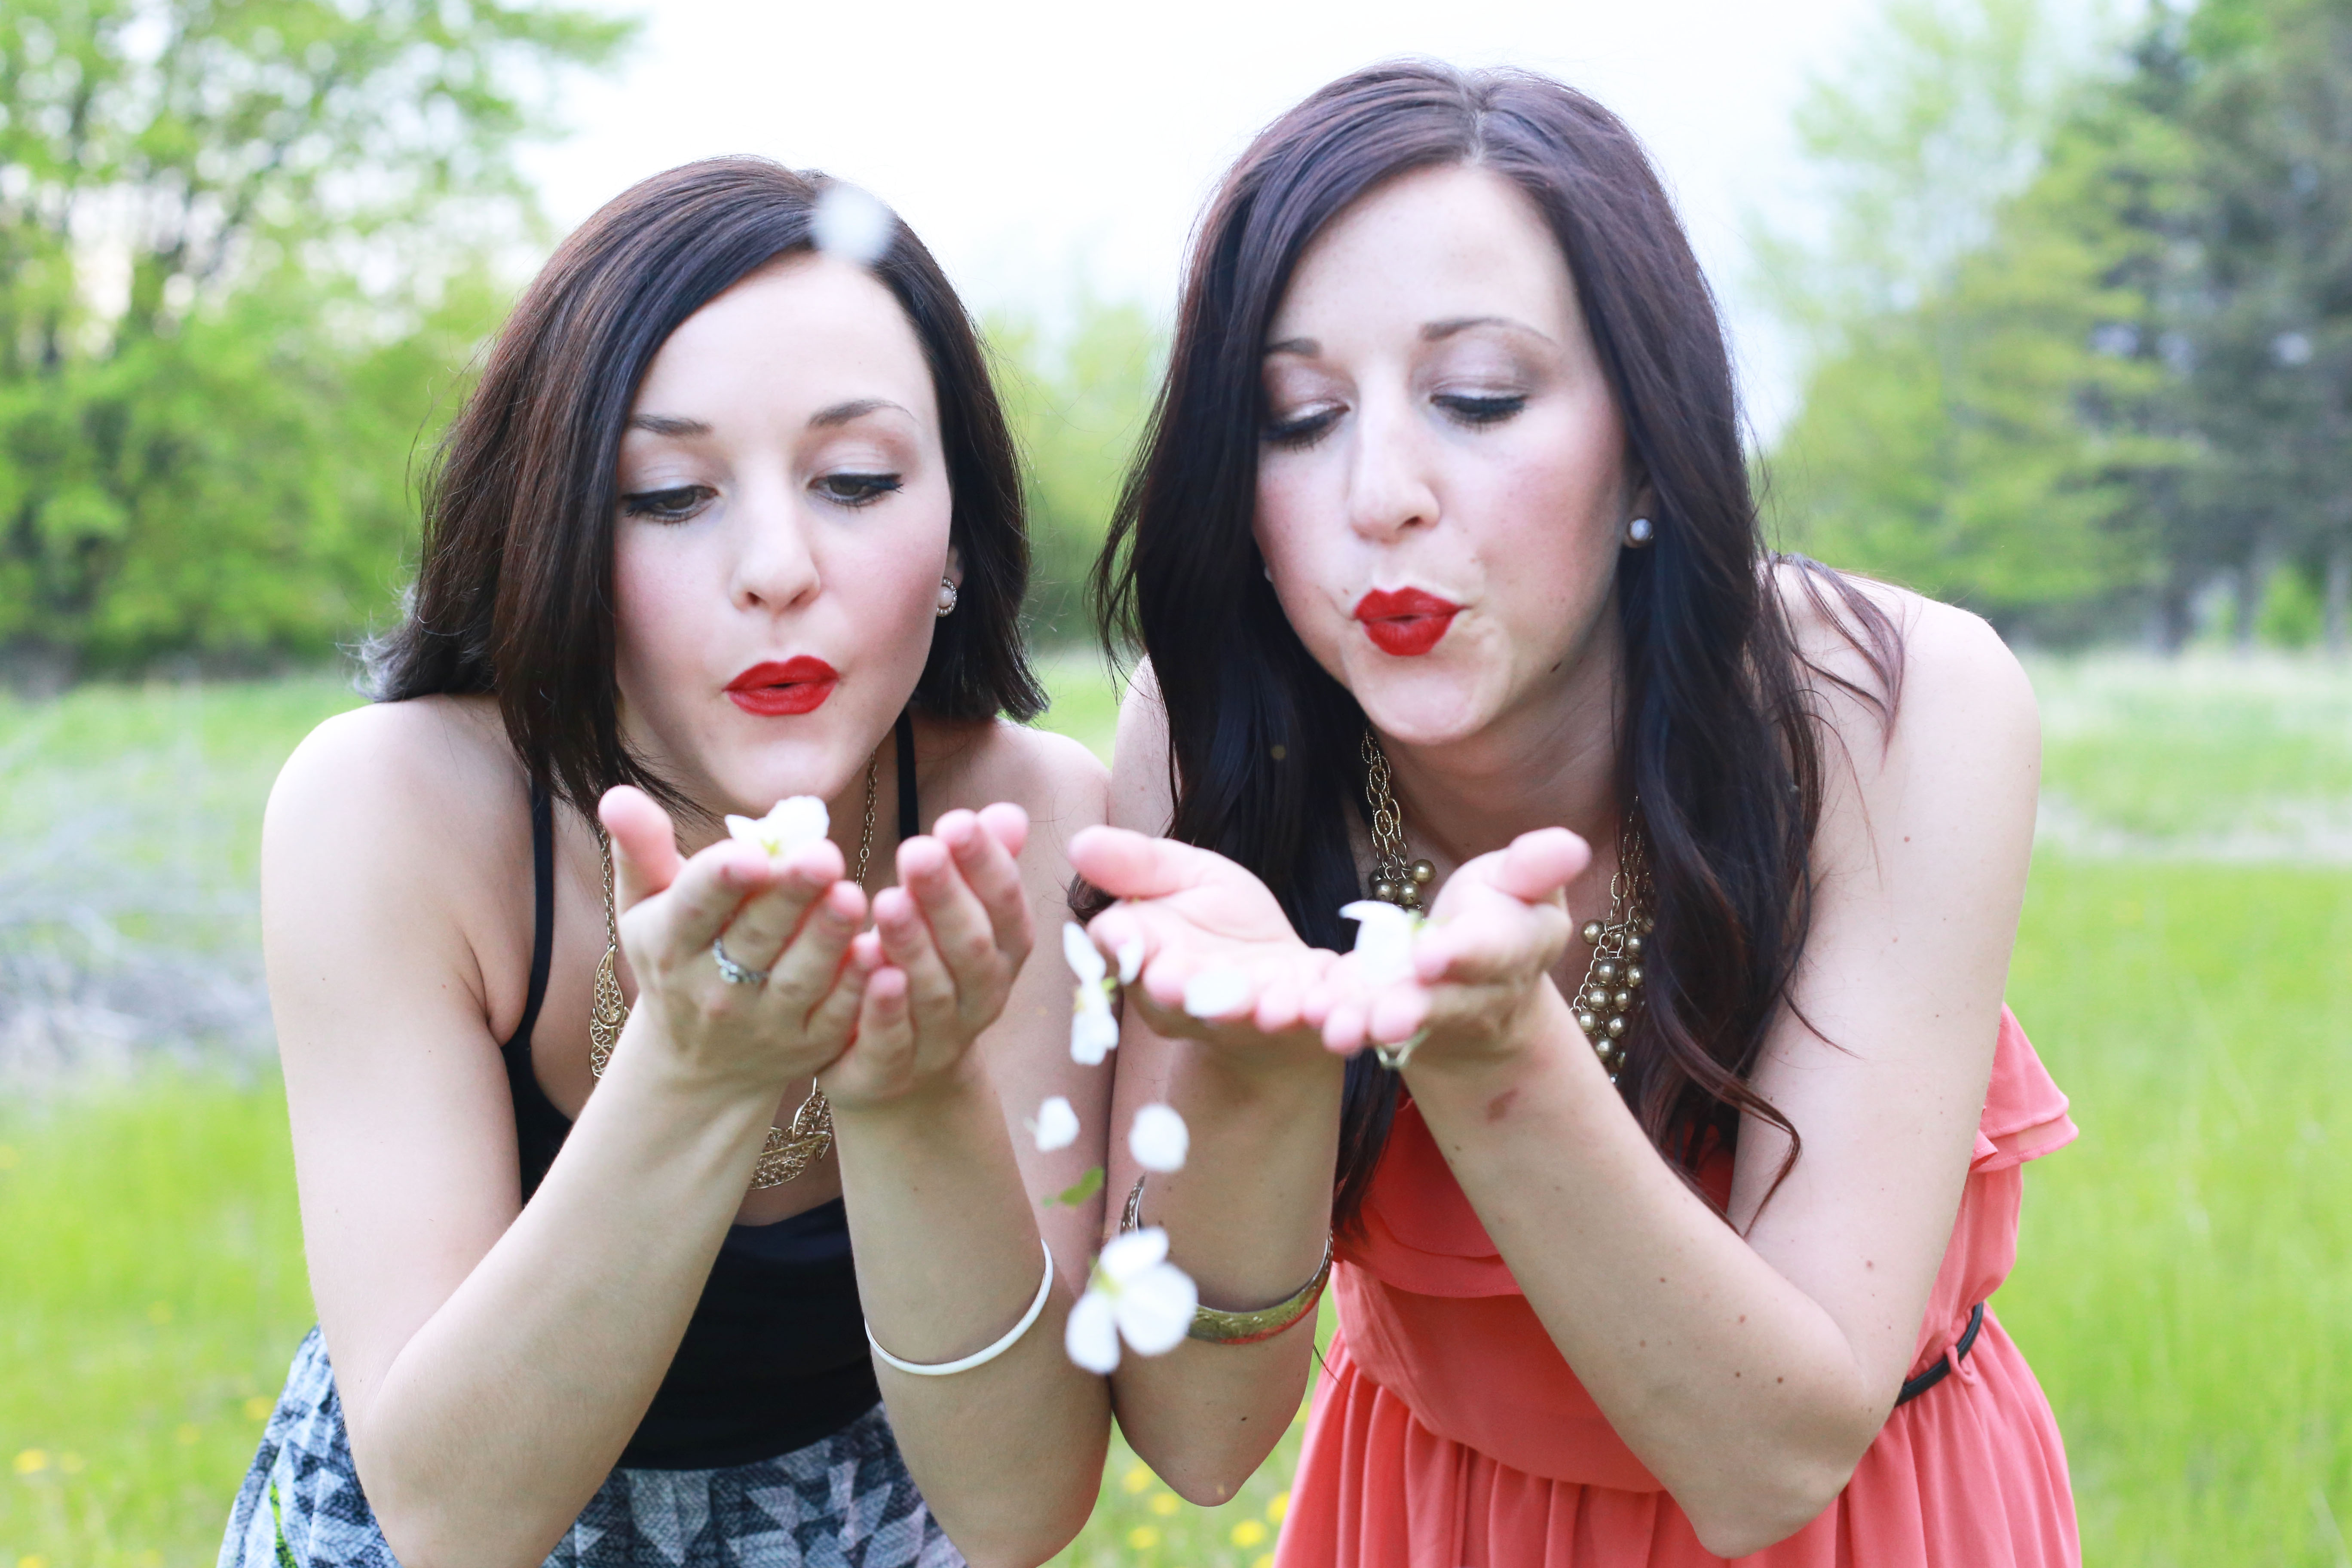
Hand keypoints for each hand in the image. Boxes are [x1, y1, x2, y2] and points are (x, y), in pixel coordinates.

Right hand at [601, 786, 868, 1100]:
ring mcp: (764, 1023)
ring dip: (827, 938)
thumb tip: (616, 795)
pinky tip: (878, 952)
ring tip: (851, 896)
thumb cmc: (675, 958)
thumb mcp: (646, 908)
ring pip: (799, 978)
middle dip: (788, 897)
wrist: (698, 1064)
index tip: (752, 853)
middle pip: (754, 937)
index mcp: (669, 945)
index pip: (694, 907)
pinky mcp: (809, 1046)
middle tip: (823, 856)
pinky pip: (836, 1016)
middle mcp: (713, 989)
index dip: (722, 880)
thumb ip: (641, 850)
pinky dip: (858, 989)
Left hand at [819, 805, 1034, 1108]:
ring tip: (887, 901)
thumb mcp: (954, 920)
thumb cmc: (927, 972)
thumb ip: (978, 869)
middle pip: (971, 948)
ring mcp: (939, 1041)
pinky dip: (883, 1009)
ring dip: (913, 947)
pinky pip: (892, 1043)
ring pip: (932, 993)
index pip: (1005, 908)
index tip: (956, 822)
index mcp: (1001, 955)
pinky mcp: (890, 1072)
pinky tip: (868, 970)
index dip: (986, 866)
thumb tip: (1009, 814)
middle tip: (918, 850)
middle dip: (947, 898)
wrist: (900, 1076)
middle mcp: (980, 999)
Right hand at [1068, 826, 1340, 1064]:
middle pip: (1181, 997)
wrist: (1284, 985)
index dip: (1124, 948)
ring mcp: (1252, 1018)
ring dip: (1261, 1012)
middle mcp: (1194, 1000)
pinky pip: (1318, 1024)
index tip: (1124, 938)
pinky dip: (1333, 1020)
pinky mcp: (1307, 1026)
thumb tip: (1078, 842)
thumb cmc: (1224, 926)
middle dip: (1186, 991)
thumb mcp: (1184, 876)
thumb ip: (1137, 864)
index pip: (1125, 952)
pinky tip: (1338, 1017)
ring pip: (1247, 1018)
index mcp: (1152, 958)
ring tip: (1278, 1007)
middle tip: (1178, 984)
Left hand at [1306, 828, 1589, 1067]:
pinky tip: (1313, 1016)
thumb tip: (1572, 845)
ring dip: (1370, 1025)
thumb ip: (1535, 868)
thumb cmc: (1501, 910)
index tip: (1430, 955)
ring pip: (1406, 1022)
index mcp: (1522, 944)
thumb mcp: (1520, 883)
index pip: (1497, 947)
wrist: (1481, 977)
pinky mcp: (1396, 1023)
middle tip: (1384, 1017)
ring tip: (1338, 1029)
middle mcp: (1483, 992)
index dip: (1465, 952)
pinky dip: (1343, 1021)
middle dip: (1417, 1008)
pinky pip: (1368, 1024)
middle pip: (1450, 1001)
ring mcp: (1438, 1016)